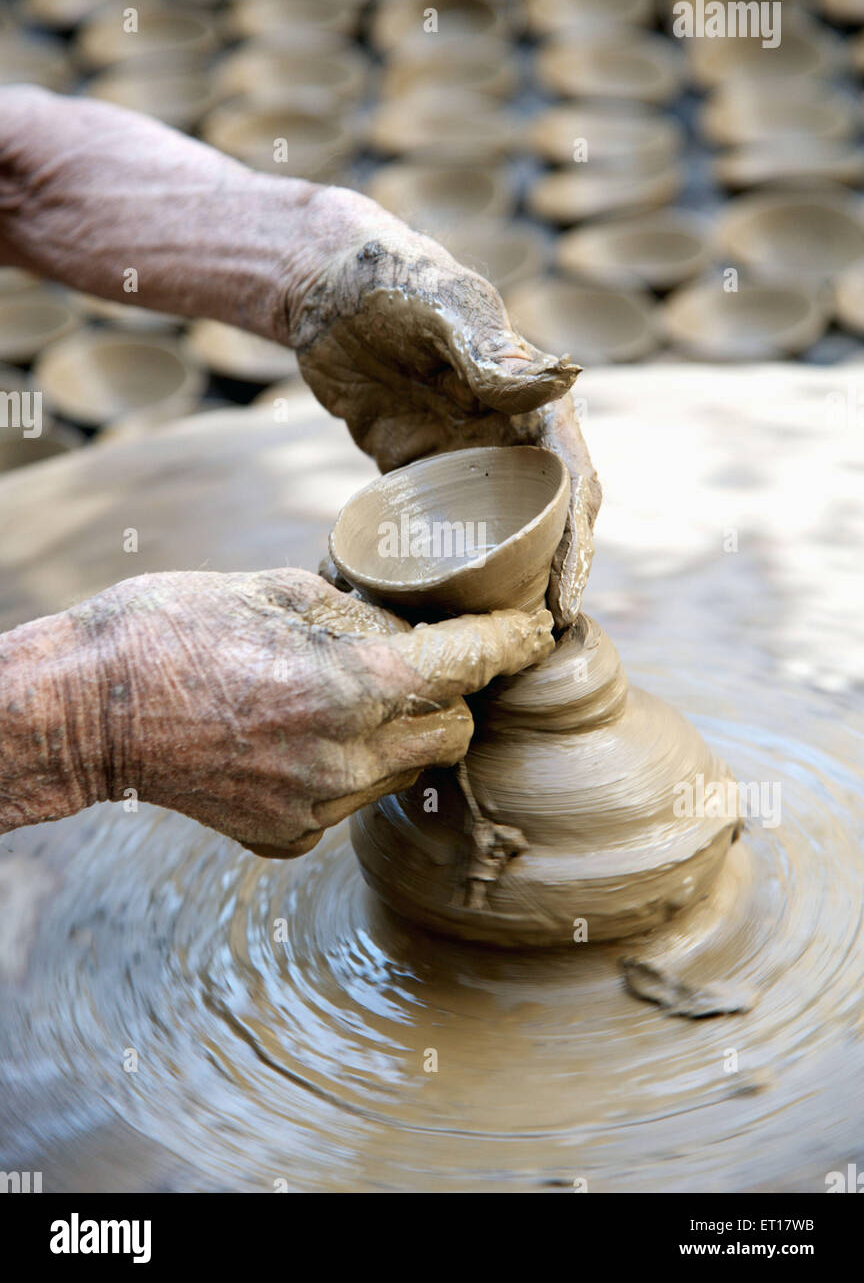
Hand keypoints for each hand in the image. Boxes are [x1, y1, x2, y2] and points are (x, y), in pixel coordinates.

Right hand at [88, 568, 553, 856]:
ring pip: (406, 771)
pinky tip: (300, 738)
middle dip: (454, 696)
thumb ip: (367, 618)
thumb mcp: (283, 590)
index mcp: (355, 684)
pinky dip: (348, 768)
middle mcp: (349, 758)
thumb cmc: (176, 628)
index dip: (512, 642)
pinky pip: (352, 801)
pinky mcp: (289, 836)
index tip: (534, 629)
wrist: (89, 709)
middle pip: (455, 733)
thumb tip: (419, 628)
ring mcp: (319, 808)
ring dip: (401, 734)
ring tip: (346, 695)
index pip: (472, 665)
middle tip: (426, 660)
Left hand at [284, 187, 602, 626]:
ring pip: (498, 527)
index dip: (577, 543)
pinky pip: (440, 522)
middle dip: (553, 575)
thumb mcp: (437, 312)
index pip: (572, 480)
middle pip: (547, 515)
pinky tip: (436, 604)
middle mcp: (507, 430)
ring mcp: (463, 451)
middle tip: (541, 637)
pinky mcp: (417, 464)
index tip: (567, 599)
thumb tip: (567, 382)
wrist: (321, 283)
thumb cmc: (388, 282)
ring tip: (498, 639)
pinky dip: (443, 560)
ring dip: (506, 579)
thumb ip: (491, 352)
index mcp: (530, 397)